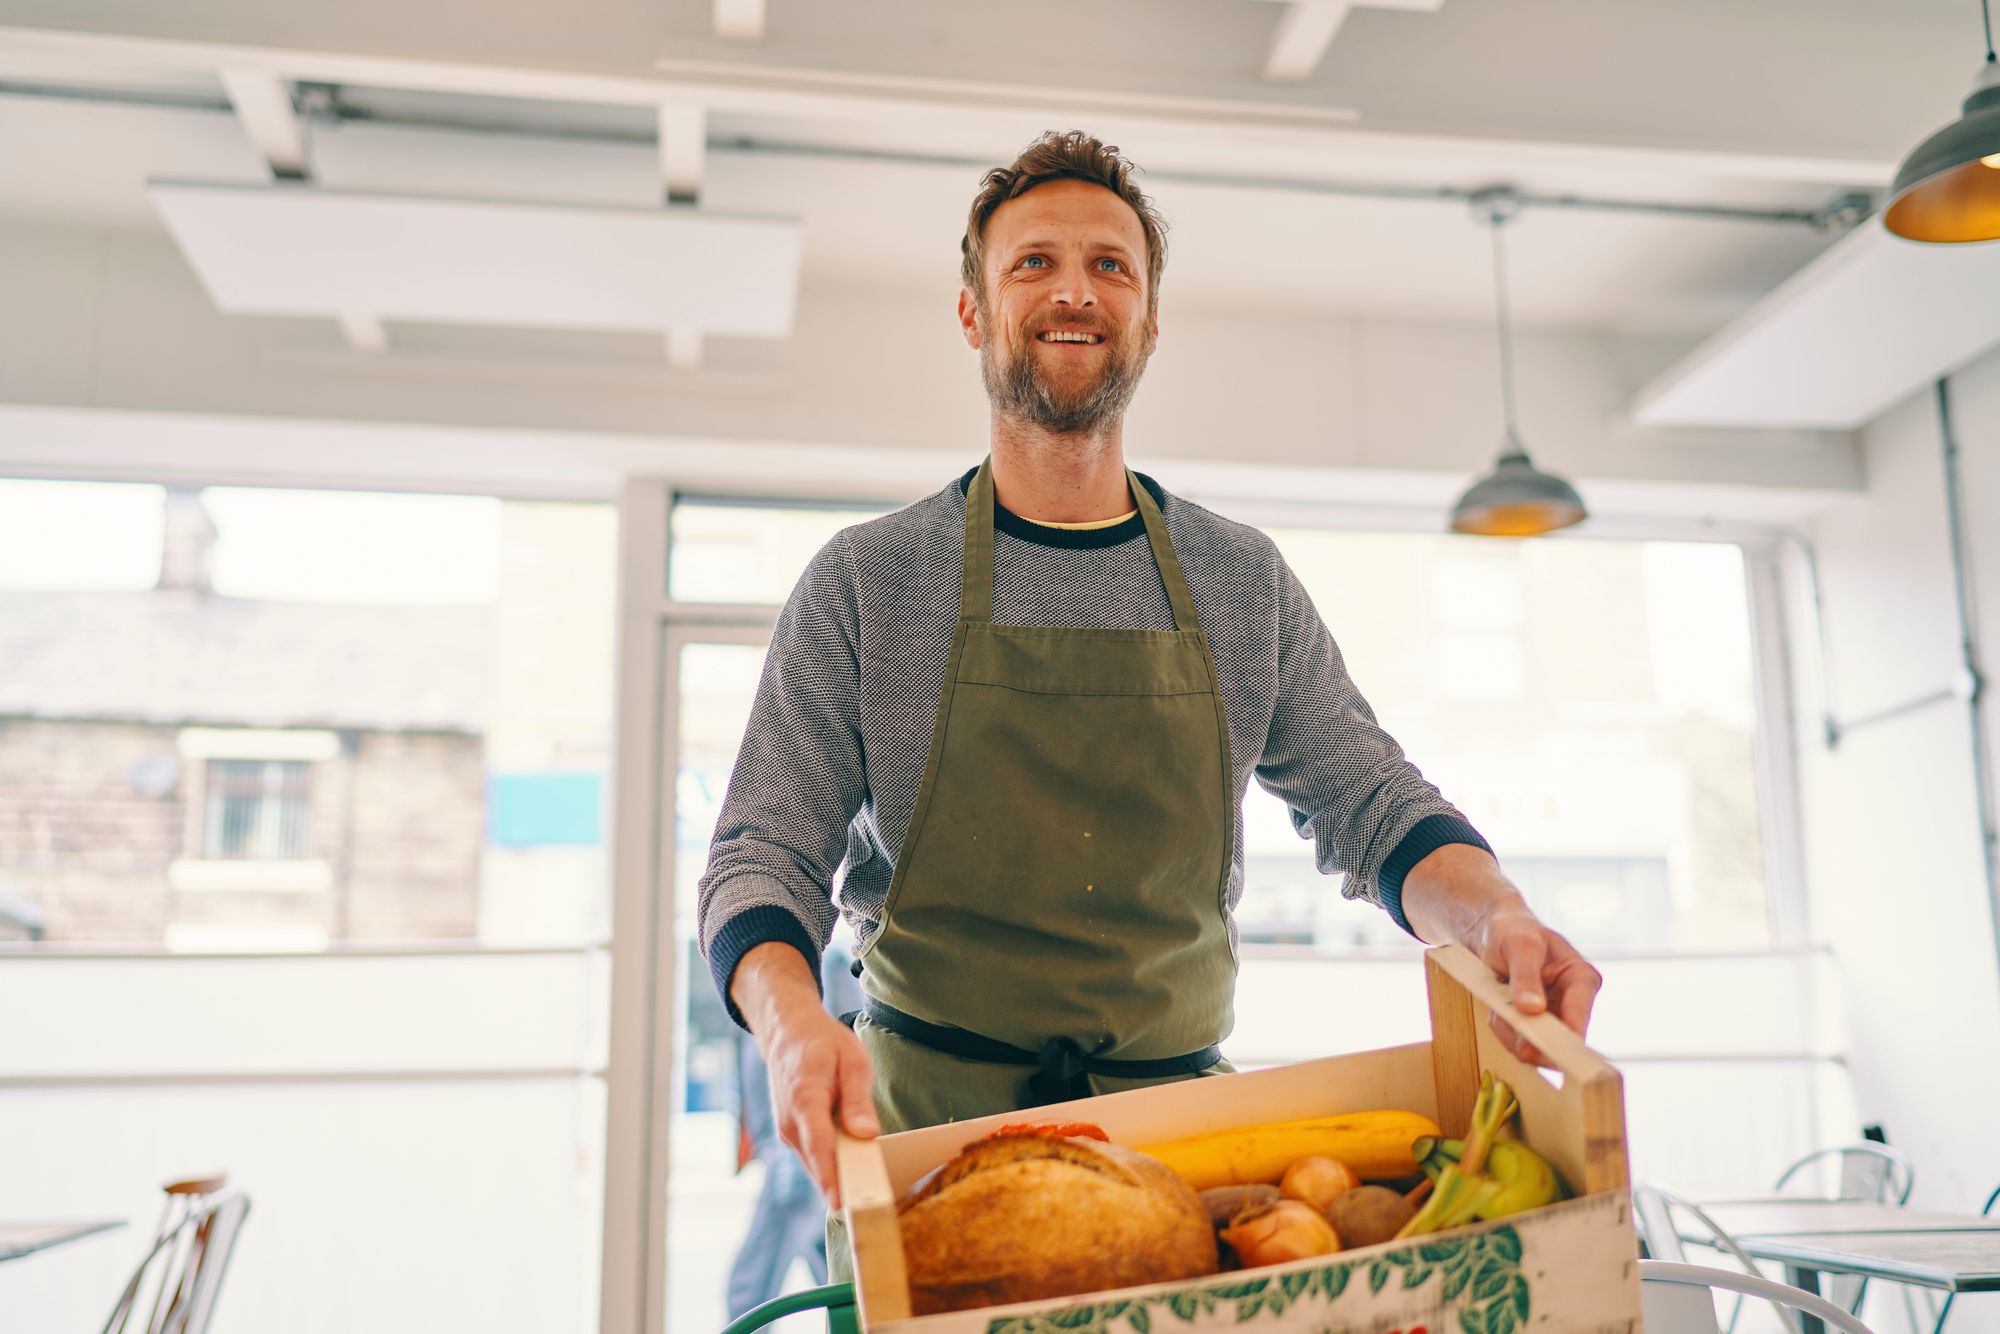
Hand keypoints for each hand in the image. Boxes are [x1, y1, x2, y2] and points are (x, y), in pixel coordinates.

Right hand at [731, 942, 879, 1208]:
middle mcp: (791, 1123)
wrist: (788, 1036)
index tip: (843, 1205)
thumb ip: (858, 1099)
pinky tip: (858, 1176)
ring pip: (817, 1166)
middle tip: (874, 1213)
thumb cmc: (824, 1045)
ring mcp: (789, 1133)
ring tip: (872, 1200)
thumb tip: (866, 1134)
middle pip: (818, 1164)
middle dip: (843, 1187)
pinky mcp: (793, 1137)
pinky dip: (834, 1169)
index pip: (819, 1145)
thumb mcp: (852, 1059)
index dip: (830, 1177)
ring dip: (840, 1181)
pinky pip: (816, 1159)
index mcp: (806, 1099)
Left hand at [1461, 903, 1600, 1066]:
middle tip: (1501, 1019)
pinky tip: (1498, 1009)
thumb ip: (1525, 976)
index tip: (1548, 1051)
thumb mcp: (1518, 945)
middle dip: (1527, 1035)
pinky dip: (1504, 1030)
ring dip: (1510, 1031)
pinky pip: (1520, 1042)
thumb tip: (1533, 1009)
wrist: (1495, 933)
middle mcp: (1574, 1001)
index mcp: (1581, 977)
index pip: (1580, 1012)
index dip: (1566, 1035)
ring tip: (1498, 1001)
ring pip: (1537, 1045)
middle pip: (1559, 1038)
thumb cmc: (1513, 930)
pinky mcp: (1538, 1025)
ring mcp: (1556, 1016)